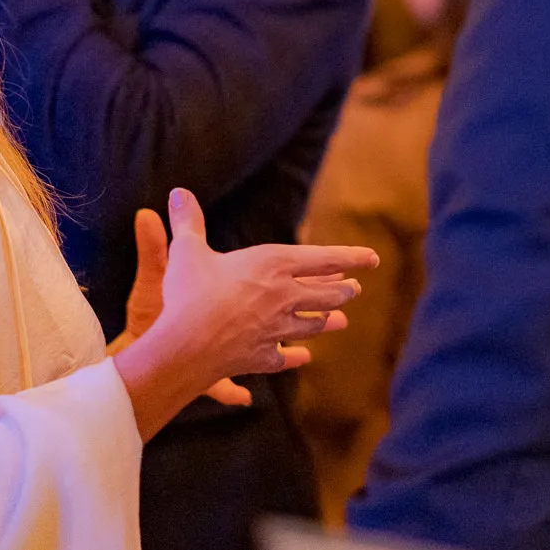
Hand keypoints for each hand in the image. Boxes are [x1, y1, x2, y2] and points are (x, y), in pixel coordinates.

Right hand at [111, 188, 377, 438]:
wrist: (186, 347)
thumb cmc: (189, 294)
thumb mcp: (187, 251)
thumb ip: (187, 221)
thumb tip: (177, 192)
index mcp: (272, 265)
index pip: (323, 259)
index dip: (350, 258)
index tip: (372, 259)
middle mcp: (283, 297)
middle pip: (325, 294)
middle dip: (342, 290)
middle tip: (353, 289)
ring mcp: (277, 329)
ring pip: (313, 324)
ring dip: (328, 320)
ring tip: (341, 320)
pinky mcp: (264, 356)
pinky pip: (286, 357)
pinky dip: (296, 356)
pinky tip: (304, 357)